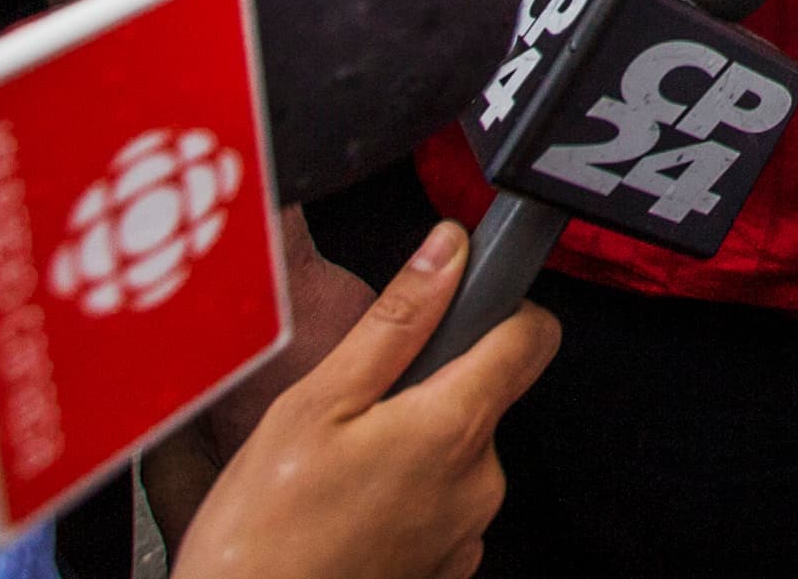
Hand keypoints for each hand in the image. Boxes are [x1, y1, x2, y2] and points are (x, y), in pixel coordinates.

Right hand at [171, 223, 560, 578]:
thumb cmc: (264, 535)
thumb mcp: (316, 403)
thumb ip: (396, 322)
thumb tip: (448, 251)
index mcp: (454, 429)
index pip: (533, 336)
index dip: (503, 306)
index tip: (463, 303)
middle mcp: (479, 484)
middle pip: (485, 396)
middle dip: (430, 387)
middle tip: (354, 411)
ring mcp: (466, 533)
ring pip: (457, 453)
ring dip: (412, 446)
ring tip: (338, 469)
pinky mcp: (446, 569)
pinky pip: (441, 505)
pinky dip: (404, 497)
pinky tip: (347, 511)